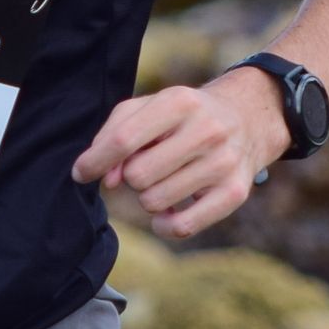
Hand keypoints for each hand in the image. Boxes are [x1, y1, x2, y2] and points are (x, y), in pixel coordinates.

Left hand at [70, 70, 292, 241]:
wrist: (247, 119)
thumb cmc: (183, 116)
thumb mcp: (148, 108)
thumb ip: (114, 134)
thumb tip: (105, 179)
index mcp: (179, 102)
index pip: (123, 139)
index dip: (95, 161)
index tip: (81, 173)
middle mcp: (206, 130)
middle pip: (137, 176)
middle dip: (131, 177)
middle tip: (146, 167)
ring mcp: (223, 163)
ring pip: (155, 202)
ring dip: (149, 197)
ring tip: (165, 180)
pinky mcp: (235, 193)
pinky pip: (182, 227)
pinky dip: (165, 225)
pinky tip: (168, 210)